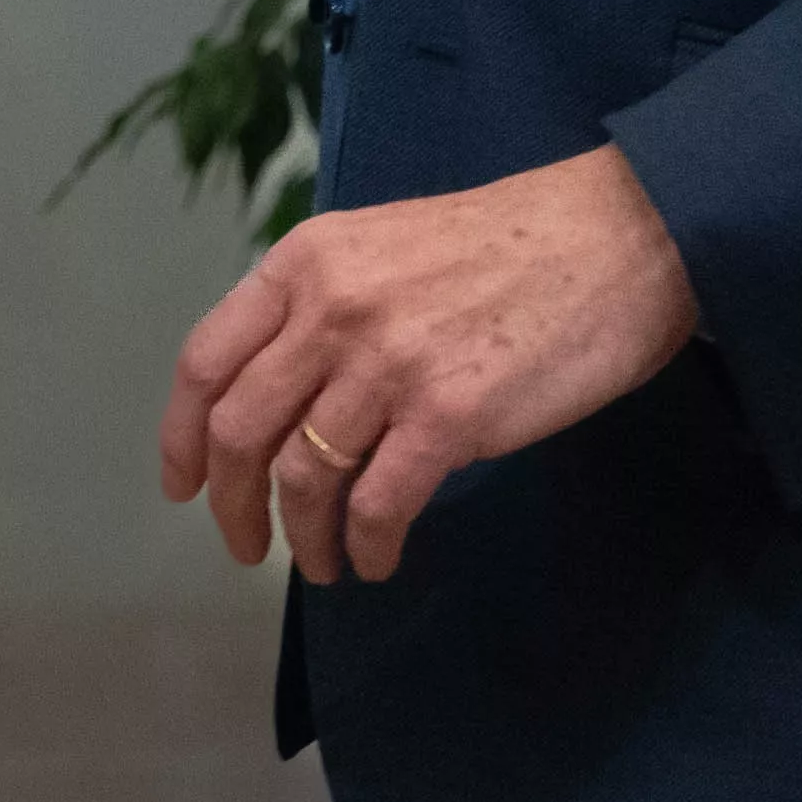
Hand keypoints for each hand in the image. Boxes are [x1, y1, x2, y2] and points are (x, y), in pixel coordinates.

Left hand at [158, 144, 695, 584]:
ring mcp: (389, 363)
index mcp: (306, 260)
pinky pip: (378, 505)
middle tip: (246, 548)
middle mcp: (333, 308)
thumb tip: (282, 397)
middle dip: (232, 505)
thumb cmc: (508, 244)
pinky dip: (368, 546)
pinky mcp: (451, 416)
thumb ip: (324, 309)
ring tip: (325, 563)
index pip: (206, 359)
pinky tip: (378, 559)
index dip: (182, 435)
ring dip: (304, 539)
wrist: (618, 238)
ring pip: (305, 477)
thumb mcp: (385, 246)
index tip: (184, 486)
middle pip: (240, 430)